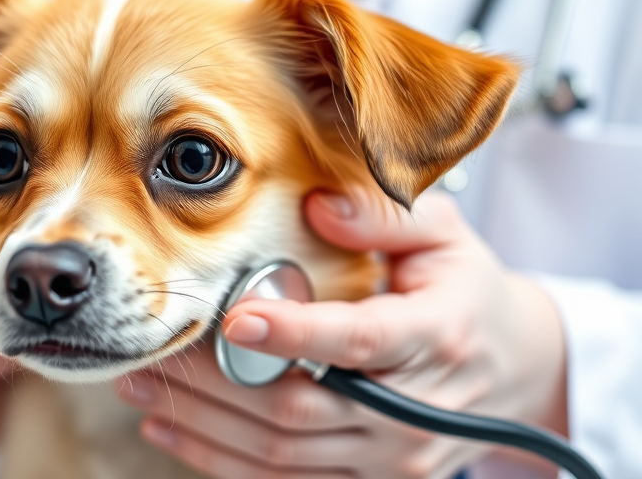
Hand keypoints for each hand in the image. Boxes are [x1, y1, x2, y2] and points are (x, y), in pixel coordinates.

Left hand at [117, 190, 566, 477]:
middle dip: (216, 385)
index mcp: (439, 335)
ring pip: (283, 454)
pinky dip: (224, 462)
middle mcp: (416, 410)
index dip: (294, 333)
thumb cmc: (465, 288)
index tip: (234, 317)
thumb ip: (385, 215)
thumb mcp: (445, 234)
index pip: (357, 342)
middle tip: (153, 356)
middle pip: (301, 408)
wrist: (512, 366)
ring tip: (145, 390)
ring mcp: (395, 457)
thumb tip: (317, 205)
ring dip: (205, 426)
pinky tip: (176, 432)